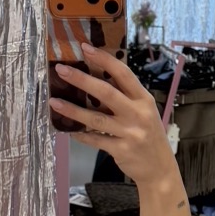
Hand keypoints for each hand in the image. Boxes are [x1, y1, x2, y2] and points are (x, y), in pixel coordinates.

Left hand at [50, 46, 177, 188]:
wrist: (160, 168)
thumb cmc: (148, 135)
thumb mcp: (144, 112)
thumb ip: (125, 97)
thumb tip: (95, 78)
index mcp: (143, 99)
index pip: (123, 74)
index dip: (104, 59)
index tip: (85, 48)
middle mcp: (138, 114)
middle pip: (106, 93)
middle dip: (82, 79)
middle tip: (61, 70)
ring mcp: (130, 132)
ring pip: (96, 118)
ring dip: (73, 110)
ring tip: (54, 102)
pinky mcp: (122, 150)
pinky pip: (96, 140)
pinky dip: (81, 134)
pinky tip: (69, 129)